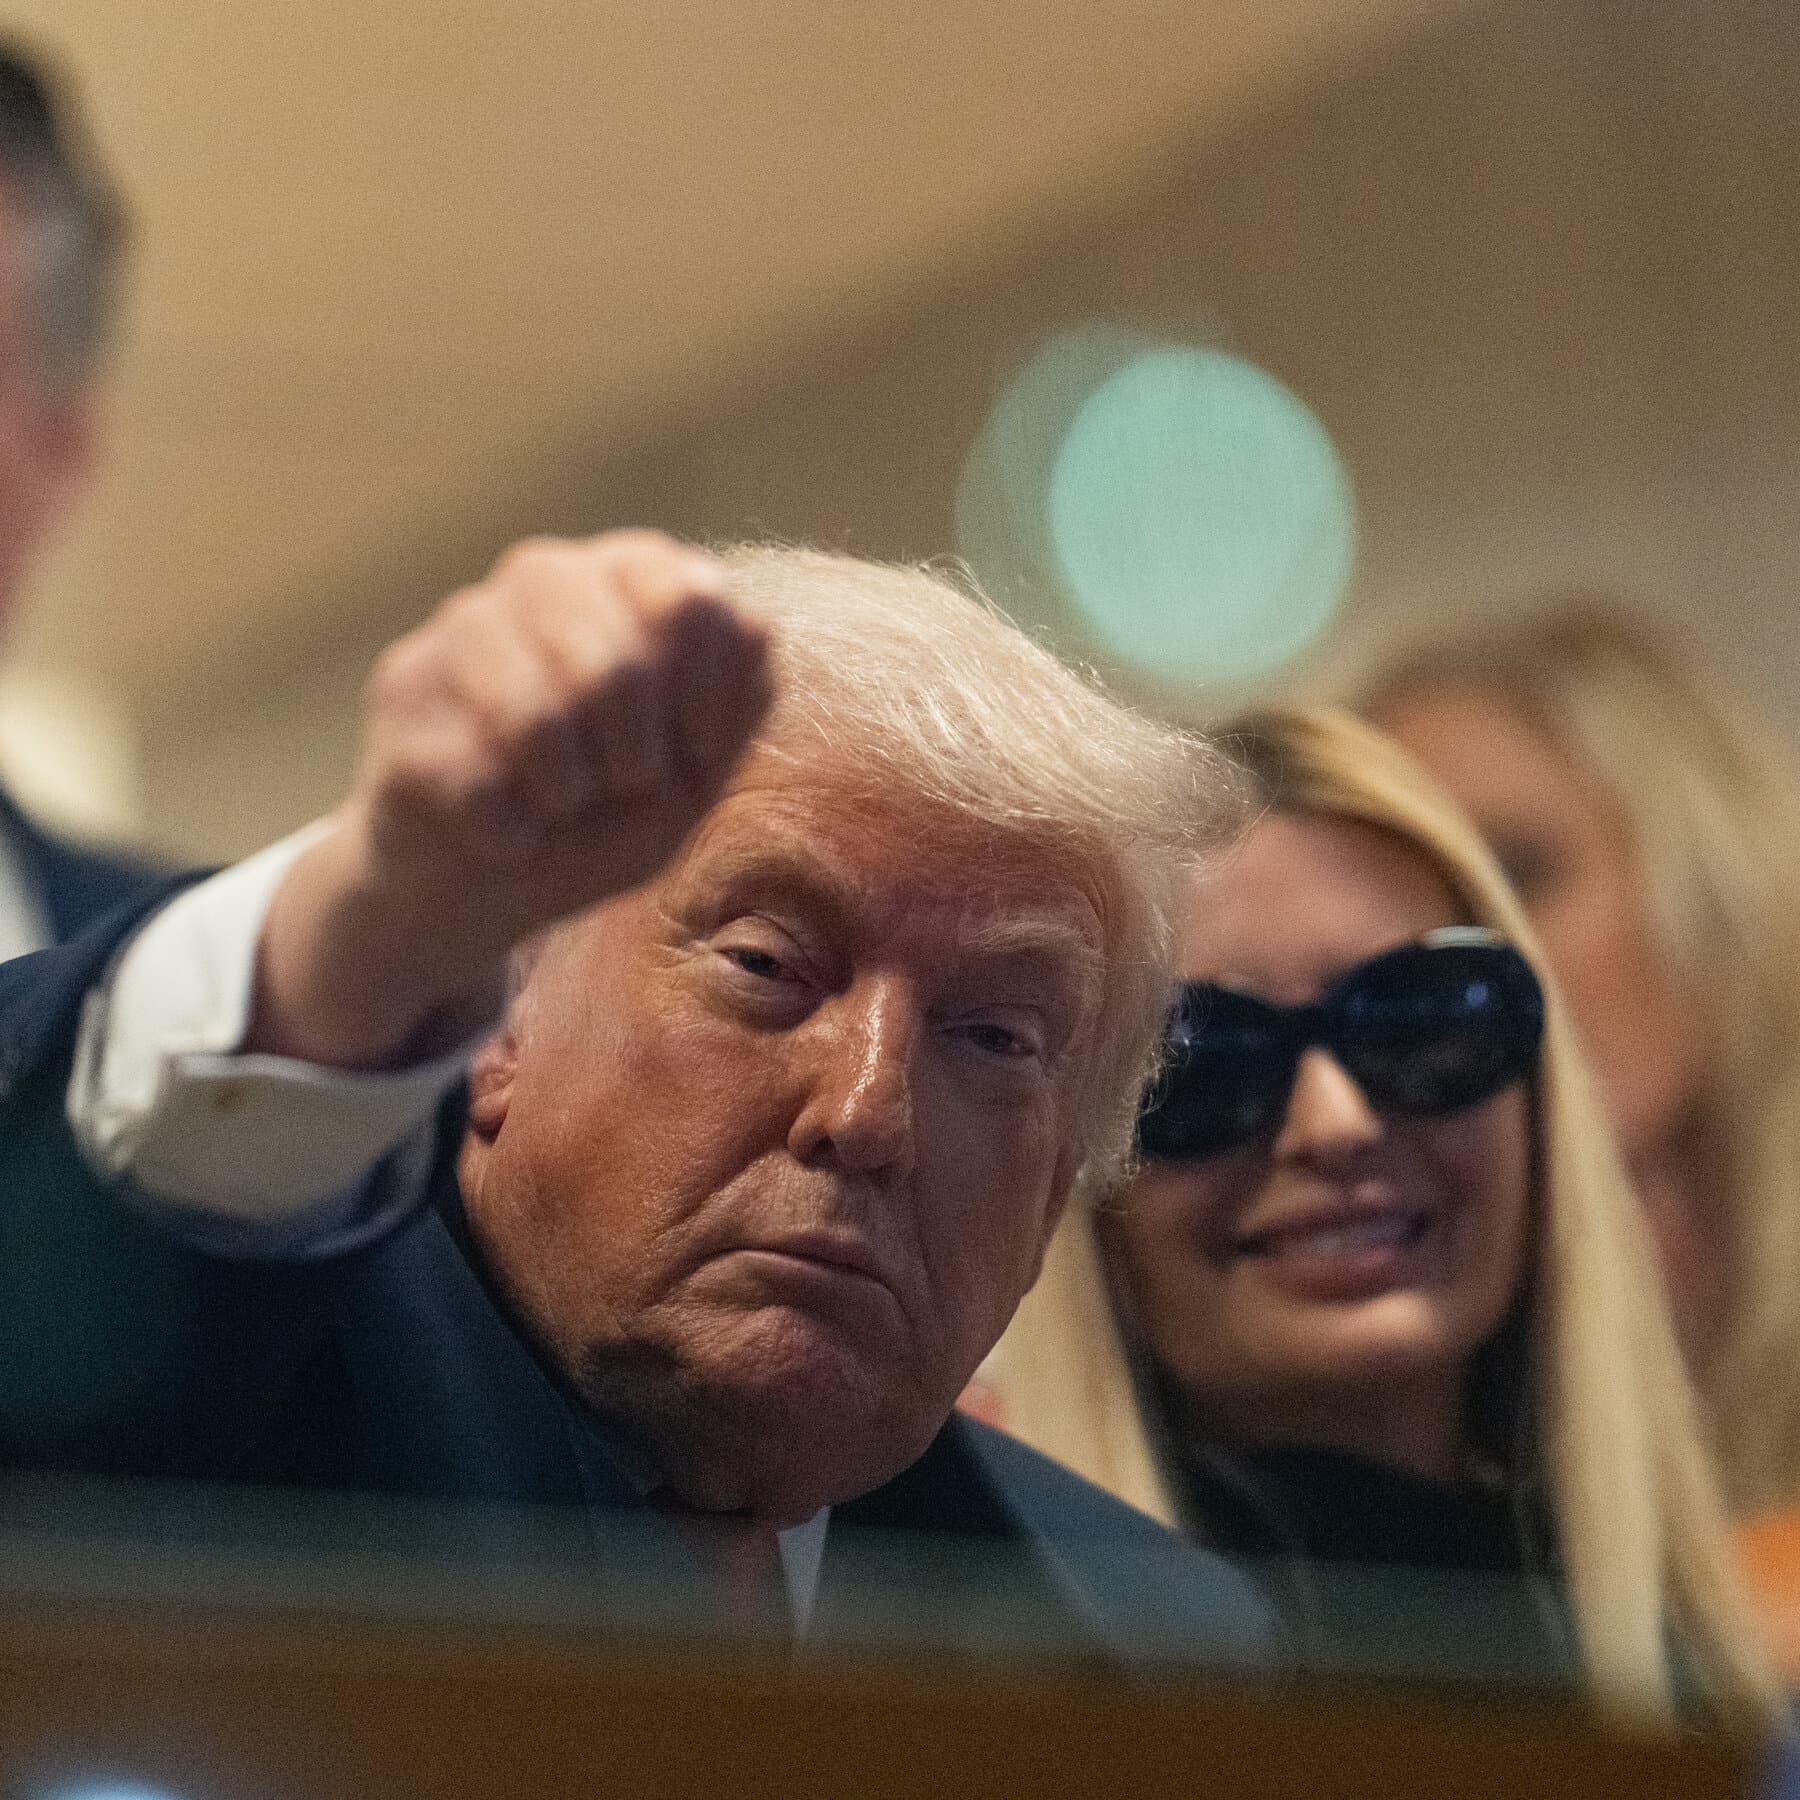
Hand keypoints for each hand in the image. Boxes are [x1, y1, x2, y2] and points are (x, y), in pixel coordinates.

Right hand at [250, 531, 771, 1066]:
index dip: (704, 699)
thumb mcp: (696, 773)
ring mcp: (465, 623)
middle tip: (618, 785)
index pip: (691, 600)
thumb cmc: (604, 817)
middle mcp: (547, 574)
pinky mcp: (400, 686)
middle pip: (621, 666)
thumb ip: (735, 701)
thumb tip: (742, 626)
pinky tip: (501, 828)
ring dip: (568, 794)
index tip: (694, 754)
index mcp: (632, 578)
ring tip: (558, 802)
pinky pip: (479, 780)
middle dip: (635, 760)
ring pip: (541, 719)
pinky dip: (511, 833)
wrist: (484, 884)